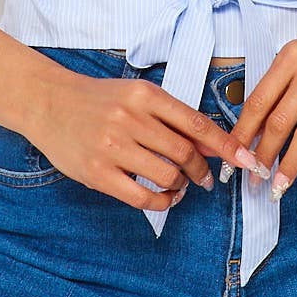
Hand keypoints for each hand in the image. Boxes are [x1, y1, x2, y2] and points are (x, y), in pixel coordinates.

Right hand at [26, 68, 266, 211]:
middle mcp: (130, 119)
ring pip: (168, 175)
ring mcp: (113, 147)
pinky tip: (166, 197)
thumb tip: (213, 143)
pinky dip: (162, 201)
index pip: (196, 123)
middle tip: (206, 178)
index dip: (226, 145)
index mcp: (145, 95)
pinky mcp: (98, 173)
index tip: (247, 159)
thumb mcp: (137, 96)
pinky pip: (142, 196)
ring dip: (182, 185)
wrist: (49, 103)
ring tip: (181, 185)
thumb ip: (172, 117)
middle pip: (185, 152)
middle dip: (202, 170)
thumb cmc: (99, 99)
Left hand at [230, 13, 296, 202]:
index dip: (243, 134)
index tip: (233, 157)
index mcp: (292, 56)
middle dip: (262, 157)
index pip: (258, 101)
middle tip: (254, 180)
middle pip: (279, 122)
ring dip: (290, 166)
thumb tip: (258, 125)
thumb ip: (283, 82)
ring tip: (278, 188)